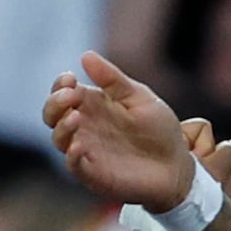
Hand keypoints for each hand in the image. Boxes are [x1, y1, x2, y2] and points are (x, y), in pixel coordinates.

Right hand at [40, 48, 200, 212]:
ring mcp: (88, 151)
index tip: (70, 78)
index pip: (63, 92)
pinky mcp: (94, 174)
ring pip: (59, 139)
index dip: (60, 84)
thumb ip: (112, 79)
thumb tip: (86, 56)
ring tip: (75, 117)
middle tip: (69, 95)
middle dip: (54, 103)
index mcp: (93, 105)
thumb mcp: (138, 96)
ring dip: (61, 127)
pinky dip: (71, 155)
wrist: (177, 165)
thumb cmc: (159, 130)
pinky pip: (74, 165)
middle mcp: (85, 127)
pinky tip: (79, 145)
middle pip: (53, 115)